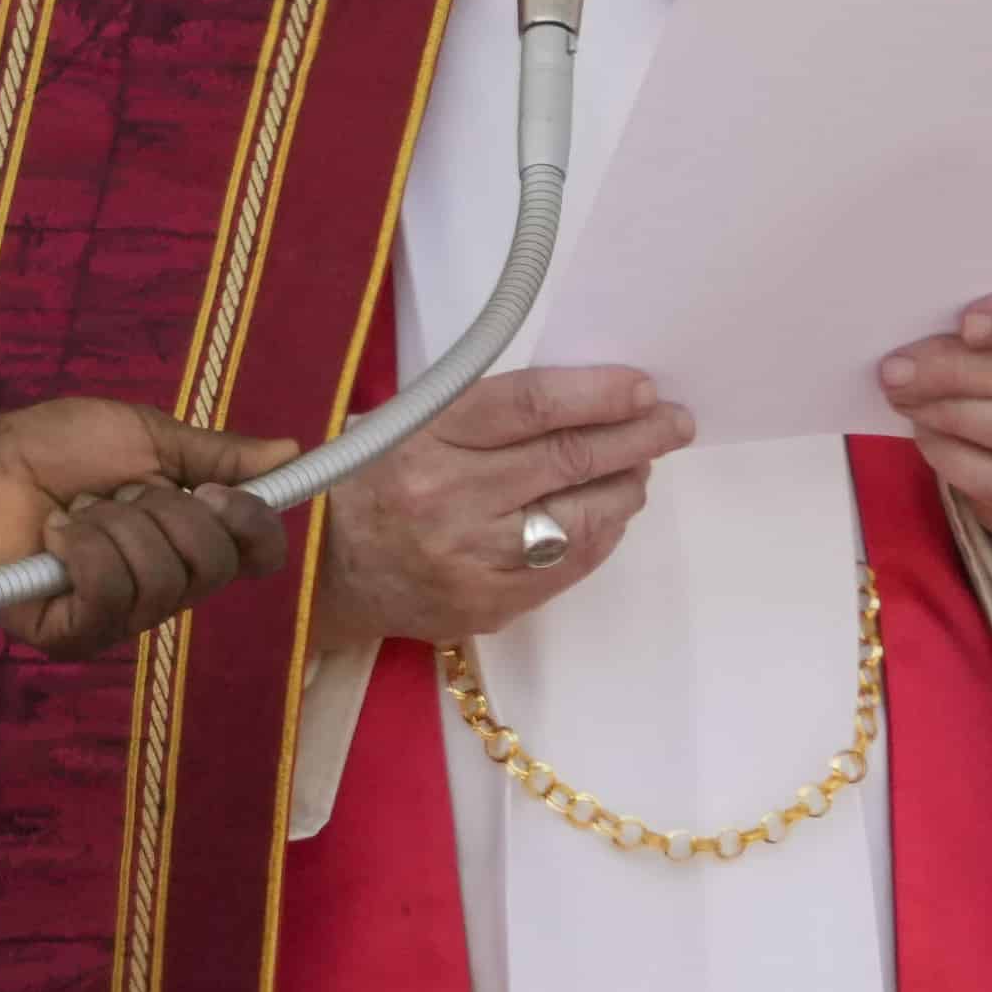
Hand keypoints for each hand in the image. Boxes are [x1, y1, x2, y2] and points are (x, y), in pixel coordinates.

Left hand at [0, 398, 294, 659]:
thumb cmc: (55, 449)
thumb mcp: (149, 437)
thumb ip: (218, 454)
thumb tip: (291, 451)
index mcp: (189, 540)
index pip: (258, 555)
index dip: (250, 524)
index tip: (214, 490)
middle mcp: (165, 585)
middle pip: (213, 564)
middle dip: (164, 510)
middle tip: (117, 491)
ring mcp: (121, 616)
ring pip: (161, 578)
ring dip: (113, 525)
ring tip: (77, 512)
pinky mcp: (75, 634)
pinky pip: (111, 594)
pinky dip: (82, 549)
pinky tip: (55, 536)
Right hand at [314, 363, 690, 650]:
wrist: (317, 569)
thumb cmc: (371, 478)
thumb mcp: (409, 422)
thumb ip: (487, 410)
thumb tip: (588, 397)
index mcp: (425, 438)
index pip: (531, 405)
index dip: (597, 393)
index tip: (642, 387)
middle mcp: (449, 498)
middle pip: (568, 459)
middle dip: (637, 436)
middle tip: (674, 422)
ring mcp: (470, 558)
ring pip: (580, 517)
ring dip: (625, 485)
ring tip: (639, 466)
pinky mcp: (487, 605)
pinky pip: (568, 566)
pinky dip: (600, 534)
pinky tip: (609, 513)